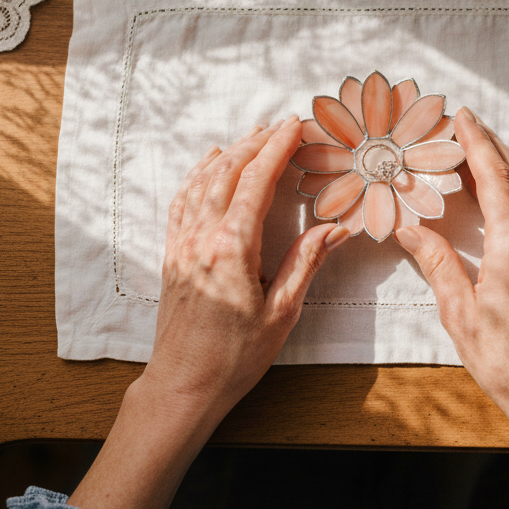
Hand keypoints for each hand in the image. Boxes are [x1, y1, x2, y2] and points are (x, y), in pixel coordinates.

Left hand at [69, 118, 348, 508]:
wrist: (184, 384)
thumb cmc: (234, 357)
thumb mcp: (281, 313)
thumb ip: (305, 263)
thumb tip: (335, 229)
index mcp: (232, 249)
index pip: (255, 182)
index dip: (276, 149)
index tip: (293, 126)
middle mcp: (202, 238)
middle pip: (227, 172)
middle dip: (255, 143)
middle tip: (280, 125)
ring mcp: (182, 244)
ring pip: (202, 182)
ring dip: (228, 154)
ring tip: (251, 137)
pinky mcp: (173, 255)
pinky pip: (183, 201)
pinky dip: (198, 176)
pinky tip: (208, 167)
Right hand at [396, 108, 508, 508]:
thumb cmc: (504, 358)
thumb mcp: (458, 311)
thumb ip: (436, 262)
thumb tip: (409, 228)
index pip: (494, 178)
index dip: (477, 143)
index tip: (461, 117)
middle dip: (491, 145)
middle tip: (464, 124)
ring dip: (507, 164)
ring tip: (480, 149)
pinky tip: (505, 191)